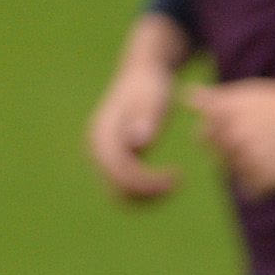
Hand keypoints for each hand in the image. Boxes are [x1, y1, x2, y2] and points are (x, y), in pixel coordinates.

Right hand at [86, 15, 188, 200]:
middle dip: (149, 191)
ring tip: (174, 182)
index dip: (148, 182)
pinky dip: (146, 195)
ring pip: (120, 196)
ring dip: (148, 198)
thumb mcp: (152, 98)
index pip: (118, 172)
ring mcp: (103, 156)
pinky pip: (125, 191)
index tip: (178, 176)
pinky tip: (168, 183)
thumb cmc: (150, 86)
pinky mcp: (114, 161)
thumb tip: (137, 143)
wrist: (141, 76)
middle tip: (178, 181)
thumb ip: (145, 119)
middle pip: (117, 188)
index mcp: (102, 133)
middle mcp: (96, 148)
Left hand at [184, 79, 274, 201]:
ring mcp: (250, 156)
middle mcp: (233, 132)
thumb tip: (184, 96)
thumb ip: (215, 100)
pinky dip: (265, 184)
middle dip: (236, 154)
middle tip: (266, 140)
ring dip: (251, 169)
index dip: (222, 136)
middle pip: (218, 158)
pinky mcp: (268, 177)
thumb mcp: (248, 94)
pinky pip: (252, 191)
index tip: (246, 127)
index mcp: (223, 111)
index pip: (203, 137)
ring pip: (235, 175)